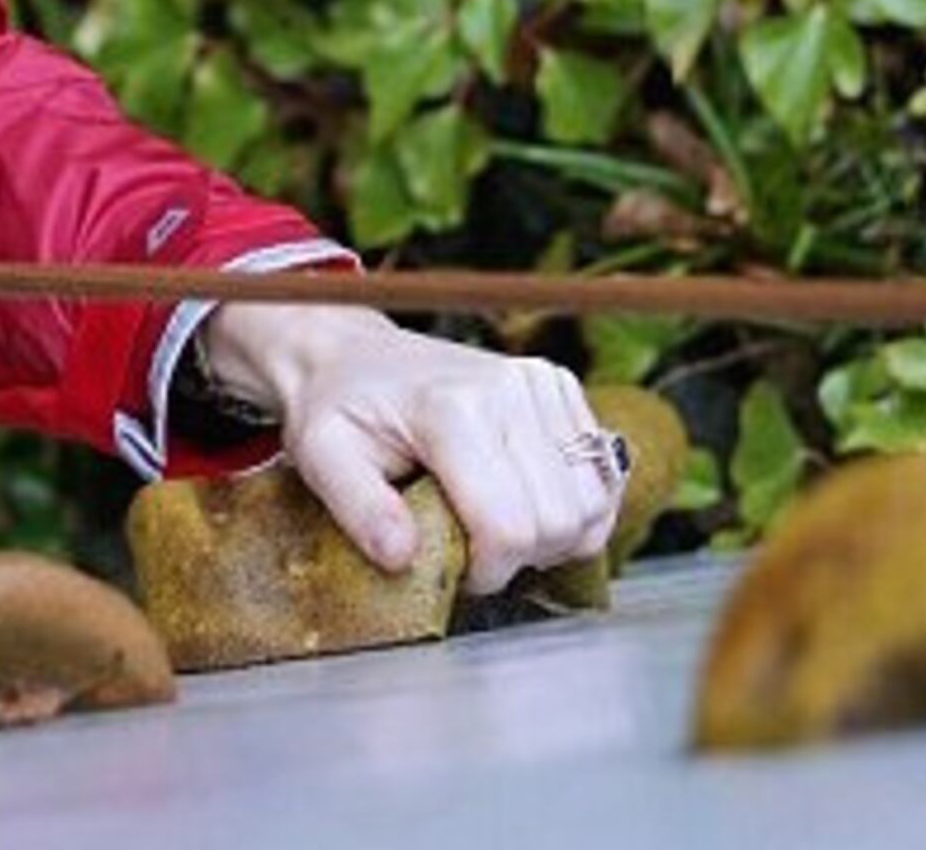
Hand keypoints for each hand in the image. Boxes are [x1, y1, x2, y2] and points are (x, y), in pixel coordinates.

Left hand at [194, 303, 618, 594]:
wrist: (353, 355)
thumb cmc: (339, 408)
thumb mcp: (322, 458)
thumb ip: (359, 510)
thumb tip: (401, 558)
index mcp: (451, 410)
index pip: (508, 526)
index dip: (487, 571)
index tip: (456, 569)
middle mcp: (509, 390)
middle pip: (557, 521)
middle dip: (520, 558)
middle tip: (474, 550)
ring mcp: (541, 383)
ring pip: (591, 503)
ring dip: (554, 536)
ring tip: (500, 527)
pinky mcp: (560, 386)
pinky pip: (603, 474)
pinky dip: (575, 507)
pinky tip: (528, 504)